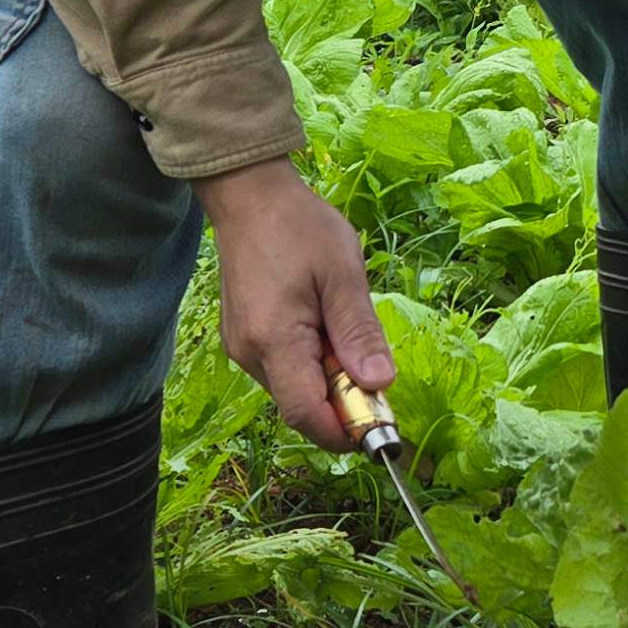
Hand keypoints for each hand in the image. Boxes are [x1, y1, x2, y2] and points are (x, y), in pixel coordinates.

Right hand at [198, 158, 389, 450]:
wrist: (251, 197)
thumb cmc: (300, 227)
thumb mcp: (343, 274)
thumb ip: (359, 331)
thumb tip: (381, 384)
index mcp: (274, 341)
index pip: (306, 414)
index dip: (346, 431)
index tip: (383, 424)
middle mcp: (250, 354)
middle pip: (301, 408)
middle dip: (343, 404)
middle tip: (375, 372)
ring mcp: (243, 349)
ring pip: (294, 391)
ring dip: (329, 382)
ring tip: (347, 335)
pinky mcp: (246, 340)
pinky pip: (285, 371)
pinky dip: (313, 366)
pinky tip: (327, 331)